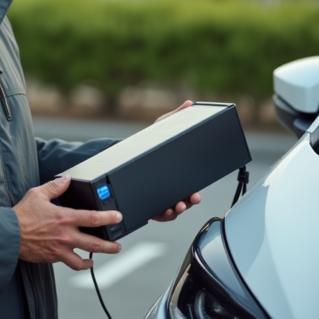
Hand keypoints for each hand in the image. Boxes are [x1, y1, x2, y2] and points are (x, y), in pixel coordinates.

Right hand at [13, 175, 122, 270]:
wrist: (9, 235)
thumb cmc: (21, 215)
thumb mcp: (38, 194)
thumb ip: (55, 187)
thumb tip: (67, 179)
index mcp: (65, 217)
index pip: (92, 217)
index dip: (108, 217)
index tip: (118, 217)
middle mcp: (66, 234)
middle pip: (96, 242)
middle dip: (111, 244)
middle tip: (119, 243)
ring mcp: (61, 248)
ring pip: (86, 256)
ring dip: (101, 255)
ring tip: (109, 253)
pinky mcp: (54, 257)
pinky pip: (72, 264)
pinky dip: (82, 264)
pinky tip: (86, 262)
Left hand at [152, 100, 200, 221]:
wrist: (121, 155)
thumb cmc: (144, 142)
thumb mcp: (160, 128)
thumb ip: (175, 116)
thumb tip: (188, 104)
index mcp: (176, 174)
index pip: (190, 187)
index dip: (195, 193)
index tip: (196, 193)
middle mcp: (170, 189)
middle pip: (185, 201)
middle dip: (189, 202)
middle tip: (191, 199)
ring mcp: (159, 198)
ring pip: (173, 211)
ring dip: (177, 211)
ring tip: (177, 206)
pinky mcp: (147, 205)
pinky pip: (157, 214)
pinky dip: (162, 215)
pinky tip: (163, 211)